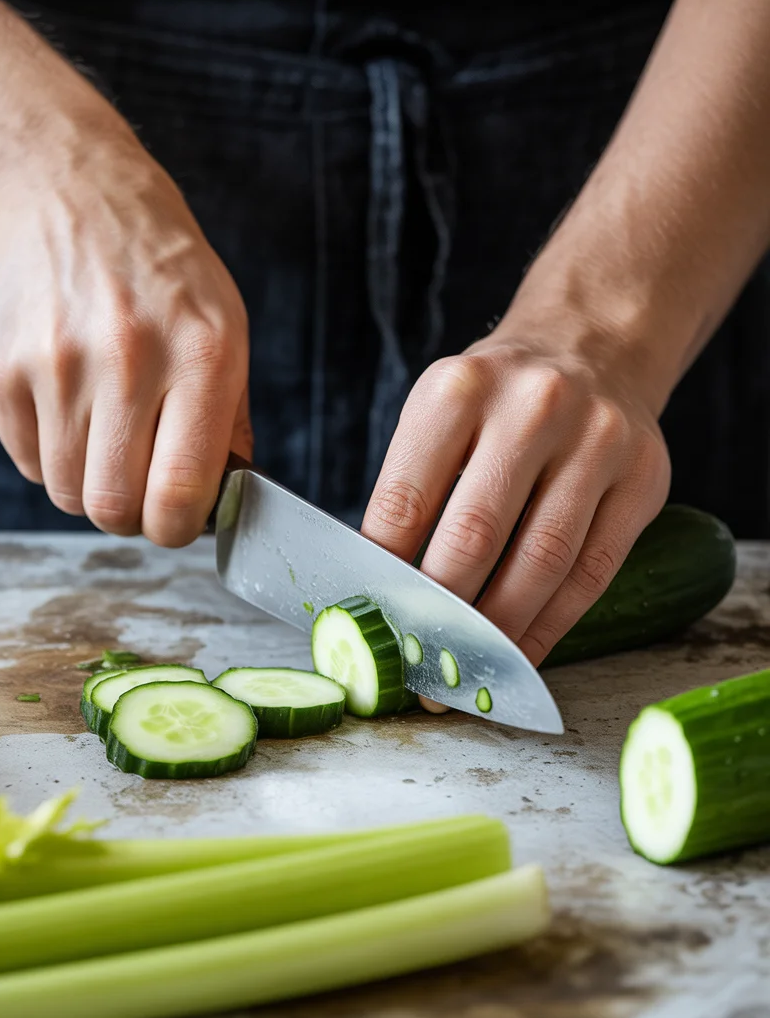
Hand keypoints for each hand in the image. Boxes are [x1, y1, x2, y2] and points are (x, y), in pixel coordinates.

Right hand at [0, 128, 249, 545]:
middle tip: (139, 489)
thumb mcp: (227, 328)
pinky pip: (28, 462)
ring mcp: (57, 364)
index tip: (176, 520)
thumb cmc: (161, 270)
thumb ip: (231, 420)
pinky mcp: (3, 367)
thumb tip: (224, 499)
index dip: (176, 527)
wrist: (72, 192)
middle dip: (131, 517)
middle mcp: (128, 361)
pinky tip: (71, 415)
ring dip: (91, 487)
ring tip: (106, 443)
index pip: (179, 491)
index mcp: (201, 356)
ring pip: (68, 493)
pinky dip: (53, 458)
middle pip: (113, 507)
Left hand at [361, 314, 670, 677]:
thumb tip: (380, 593)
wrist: (591, 347)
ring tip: (464, 671)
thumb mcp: (439, 414)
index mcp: (459, 391)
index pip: (406, 502)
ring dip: (496, 632)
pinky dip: (550, 626)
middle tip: (415, 663)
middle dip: (439, 614)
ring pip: (540, 564)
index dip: (385, 575)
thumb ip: (411, 490)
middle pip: (473, 538)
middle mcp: (532, 408)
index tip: (373, 624)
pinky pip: (591, 575)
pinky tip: (519, 653)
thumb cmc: (496, 400)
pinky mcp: (644, 480)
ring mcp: (597, 442)